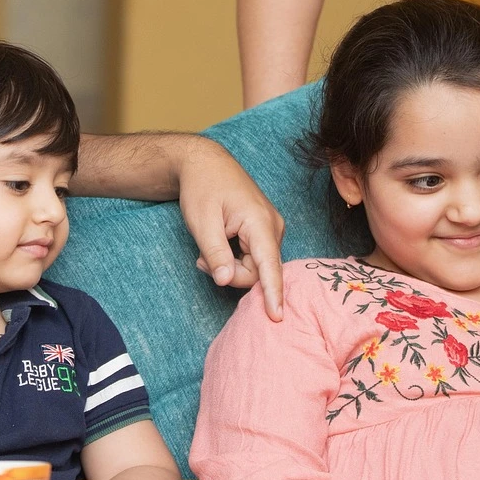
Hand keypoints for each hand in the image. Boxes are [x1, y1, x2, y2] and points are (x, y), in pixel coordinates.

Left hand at [175, 137, 286, 319]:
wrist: (205, 163)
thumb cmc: (202, 188)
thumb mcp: (202, 222)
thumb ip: (215, 253)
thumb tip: (225, 281)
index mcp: (260, 222)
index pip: (270, 266)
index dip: (273, 293)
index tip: (277, 316)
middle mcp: (273, 227)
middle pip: (257, 271)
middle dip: (229, 273)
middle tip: (203, 261)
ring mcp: (270, 229)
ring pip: (254, 267)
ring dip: (229, 266)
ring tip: (206, 251)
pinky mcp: (263, 232)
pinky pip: (253, 258)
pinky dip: (233, 259)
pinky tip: (218, 245)